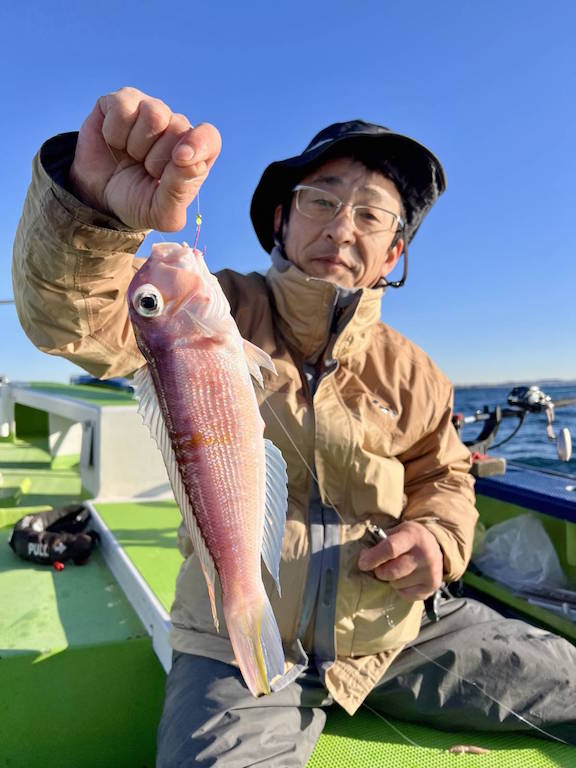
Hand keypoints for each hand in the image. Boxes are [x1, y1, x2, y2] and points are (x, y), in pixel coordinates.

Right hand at [69, 87, 221, 230]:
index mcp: (194, 155)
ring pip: (153, 113)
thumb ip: (179, 192)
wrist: (97, 197)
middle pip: (178, 126)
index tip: (180, 159)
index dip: (198, 143)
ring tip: (132, 156)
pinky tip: (115, 142)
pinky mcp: (121, 102)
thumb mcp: (160, 213)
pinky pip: (122, 107)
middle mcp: (175, 127)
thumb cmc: (136, 203)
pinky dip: (114, 132)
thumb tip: (192, 161)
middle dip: (155, 158)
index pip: (209, 138)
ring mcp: (149, 110)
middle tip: (144, 170)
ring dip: (136, 144)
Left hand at [358, 521, 443, 599]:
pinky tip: (406, 578)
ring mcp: (430, 572)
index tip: (362, 564)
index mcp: (413, 536)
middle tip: (379, 567)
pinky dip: (400, 589)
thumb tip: (364, 558)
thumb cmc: (409, 538)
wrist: (435, 545)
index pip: (390, 549)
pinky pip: (405, 595)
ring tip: (397, 570)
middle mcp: (425, 555)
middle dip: (379, 571)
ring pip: (397, 585)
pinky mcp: (432, 587)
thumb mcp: (396, 531)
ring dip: (391, 580)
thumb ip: (380, 543)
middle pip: (392, 571)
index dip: (373, 558)